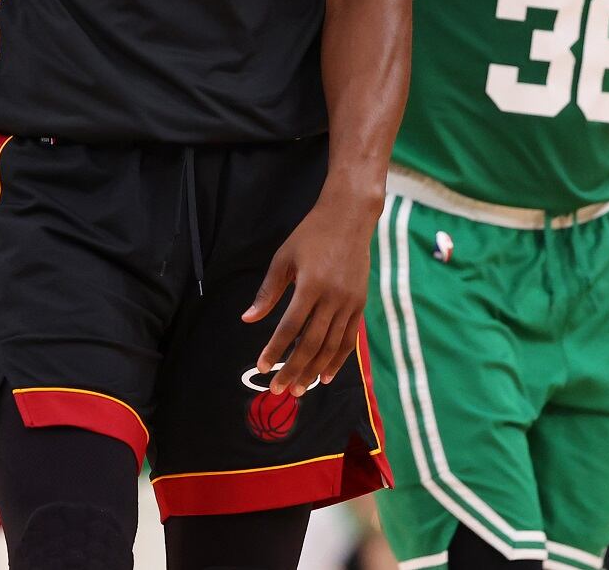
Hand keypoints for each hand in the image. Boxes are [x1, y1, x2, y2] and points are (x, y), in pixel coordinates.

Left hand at [243, 189, 378, 396]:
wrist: (350, 218)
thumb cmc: (311, 234)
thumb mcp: (284, 258)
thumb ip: (268, 292)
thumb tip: (248, 319)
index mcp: (310, 285)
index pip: (290, 327)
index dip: (275, 350)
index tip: (261, 368)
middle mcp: (333, 298)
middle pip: (311, 343)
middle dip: (293, 369)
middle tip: (278, 390)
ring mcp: (350, 303)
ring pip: (331, 346)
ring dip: (314, 370)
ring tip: (299, 389)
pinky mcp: (360, 304)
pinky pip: (349, 339)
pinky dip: (338, 360)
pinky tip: (325, 376)